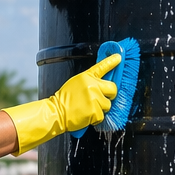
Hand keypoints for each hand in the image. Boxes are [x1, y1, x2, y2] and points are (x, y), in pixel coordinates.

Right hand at [4, 52, 120, 152]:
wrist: (56, 112)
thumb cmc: (64, 100)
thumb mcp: (75, 83)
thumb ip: (89, 82)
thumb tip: (102, 84)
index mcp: (86, 77)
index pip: (101, 67)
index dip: (111, 61)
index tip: (118, 57)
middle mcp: (92, 86)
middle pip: (113, 88)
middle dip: (110, 94)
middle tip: (102, 98)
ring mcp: (94, 98)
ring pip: (108, 104)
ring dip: (101, 108)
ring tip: (88, 108)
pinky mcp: (95, 111)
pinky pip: (102, 115)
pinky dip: (96, 117)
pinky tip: (86, 115)